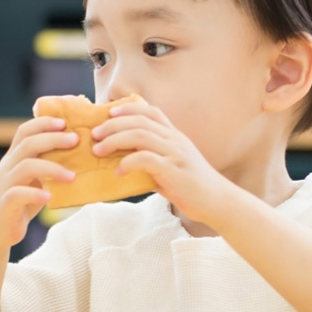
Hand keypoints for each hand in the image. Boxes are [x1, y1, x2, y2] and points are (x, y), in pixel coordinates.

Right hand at [0, 115, 79, 248]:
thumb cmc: (21, 202)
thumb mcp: (33, 179)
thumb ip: (46, 165)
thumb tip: (81, 154)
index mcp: (14, 158)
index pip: (24, 132)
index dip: (43, 123)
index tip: (65, 122)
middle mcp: (7, 167)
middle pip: (27, 144)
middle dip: (53, 139)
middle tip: (75, 140)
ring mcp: (4, 185)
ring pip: (25, 167)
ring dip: (51, 168)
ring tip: (72, 176)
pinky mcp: (4, 204)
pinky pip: (17, 194)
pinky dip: (35, 194)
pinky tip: (50, 198)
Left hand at [92, 99, 238, 223]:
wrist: (217, 202)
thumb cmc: (189, 185)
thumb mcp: (170, 164)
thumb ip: (150, 156)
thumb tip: (118, 158)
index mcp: (174, 136)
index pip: (151, 111)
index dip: (128, 108)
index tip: (108, 112)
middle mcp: (175, 140)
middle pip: (139, 121)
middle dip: (112, 125)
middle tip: (94, 134)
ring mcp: (175, 154)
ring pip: (140, 136)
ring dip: (114, 141)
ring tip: (98, 151)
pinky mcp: (174, 170)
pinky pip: (146, 159)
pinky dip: (128, 162)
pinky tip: (118, 171)